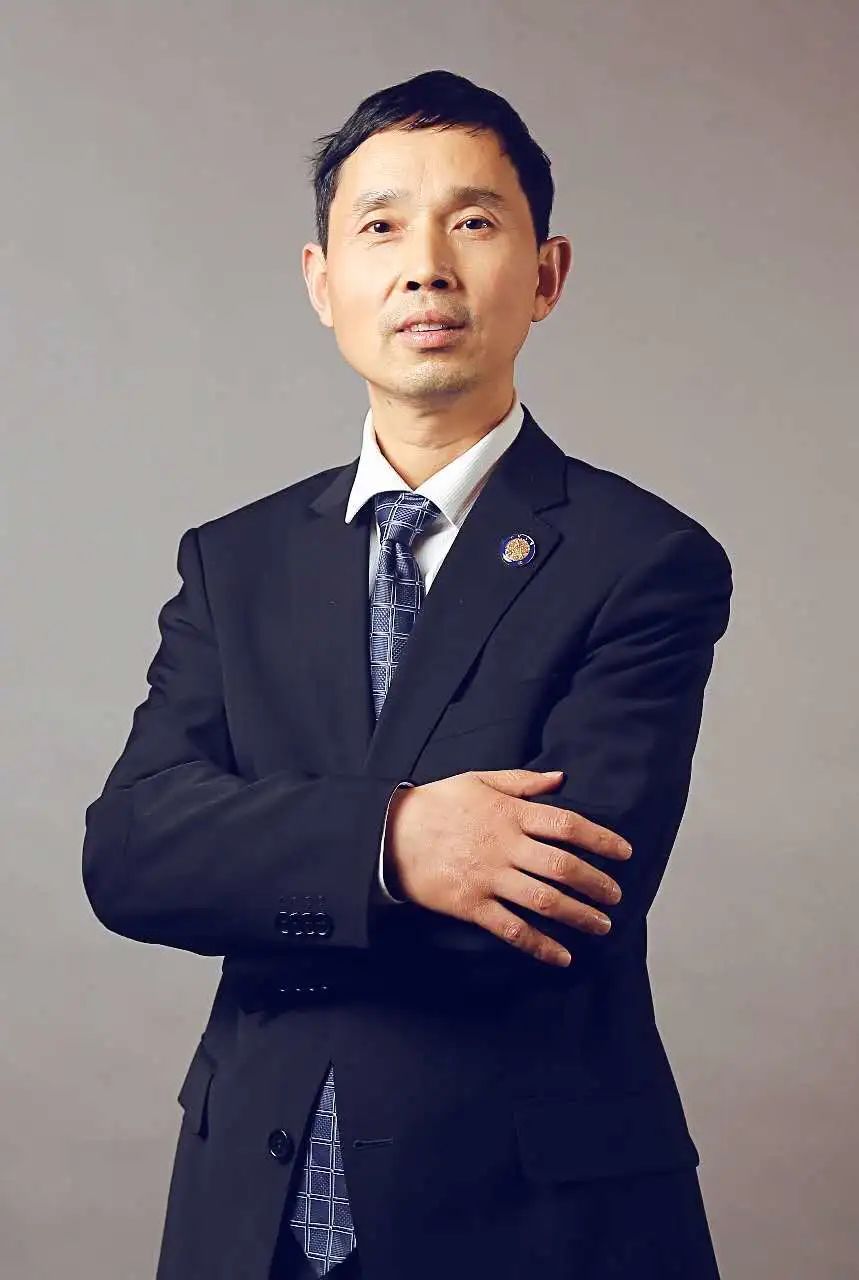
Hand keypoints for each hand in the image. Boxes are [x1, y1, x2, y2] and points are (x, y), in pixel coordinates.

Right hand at [383, 768, 632, 966]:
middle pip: (563, 867)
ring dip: (579, 915)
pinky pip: (512, 929)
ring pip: (544, 901)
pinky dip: (540, 945)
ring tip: (602, 925)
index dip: (600, 839)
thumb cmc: (438, 803)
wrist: (389, 834)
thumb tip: (561, 778)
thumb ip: (523, 781)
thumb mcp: (479, 780)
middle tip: (616, 895)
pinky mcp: (471, 905)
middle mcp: (505, 846)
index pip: (567, 825)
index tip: (624, 852)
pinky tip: (562, 955)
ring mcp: (488, 878)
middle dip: (596, 883)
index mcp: (510, 813)